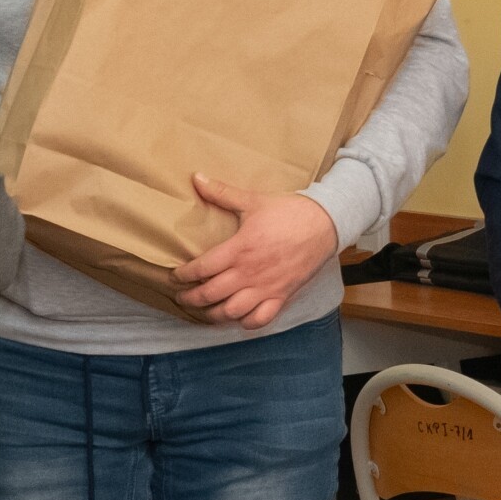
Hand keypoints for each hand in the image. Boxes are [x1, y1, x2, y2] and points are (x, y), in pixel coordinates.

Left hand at [171, 176, 338, 329]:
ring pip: (232, 311)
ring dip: (213, 314)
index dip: (183, 276)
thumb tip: (196, 177)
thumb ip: (222, 192)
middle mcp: (249, 273)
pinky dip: (246, 323)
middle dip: (191, 299)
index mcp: (239, 249)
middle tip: (181, 297)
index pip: (201, 269)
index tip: (174, 277)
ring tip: (203, 311)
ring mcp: (266, 288)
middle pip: (211, 294)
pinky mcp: (282, 296)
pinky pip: (260, 319)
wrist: (325, 223)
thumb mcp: (252, 200)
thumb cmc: (289, 212)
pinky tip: (237, 317)